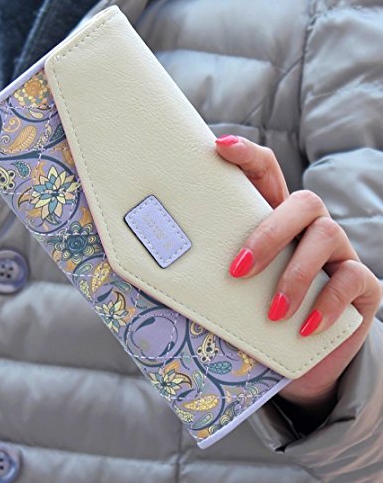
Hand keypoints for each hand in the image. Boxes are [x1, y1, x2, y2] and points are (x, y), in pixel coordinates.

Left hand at [215, 135, 382, 412]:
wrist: (297, 356)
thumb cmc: (256, 314)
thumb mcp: (231, 288)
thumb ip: (208, 269)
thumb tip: (143, 263)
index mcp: (273, 218)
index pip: (266, 171)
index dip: (246, 155)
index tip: (218, 147)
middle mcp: (308, 226)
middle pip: (300, 201)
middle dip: (268, 234)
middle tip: (237, 271)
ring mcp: (338, 252)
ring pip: (326, 235)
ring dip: (294, 275)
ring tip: (272, 312)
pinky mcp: (361, 283)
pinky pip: (351, 279)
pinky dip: (326, 303)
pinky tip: (302, 328)